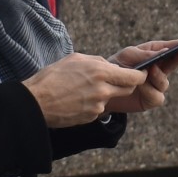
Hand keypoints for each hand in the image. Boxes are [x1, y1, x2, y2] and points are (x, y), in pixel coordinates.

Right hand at [25, 51, 146, 128]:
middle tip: (115, 80)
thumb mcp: (76, 59)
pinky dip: (93, 104)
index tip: (140, 74)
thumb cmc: (53, 77)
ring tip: (84, 89)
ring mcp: (98, 105)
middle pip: (128, 89)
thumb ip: (98, 61)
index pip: (134, 77)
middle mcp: (103, 90)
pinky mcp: (91, 117)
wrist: (36, 102)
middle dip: (125, 84)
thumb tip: (111, 66)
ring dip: (105, 94)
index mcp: (101, 72)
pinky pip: (99, 108)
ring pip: (111, 99)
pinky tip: (78, 99)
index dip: (140, 75)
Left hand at [113, 37, 177, 112]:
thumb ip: (145, 54)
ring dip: (156, 78)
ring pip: (164, 82)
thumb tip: (164, 52)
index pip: (173, 48)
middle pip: (176, 62)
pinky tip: (139, 88)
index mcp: (154, 53)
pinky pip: (157, 96)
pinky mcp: (151, 99)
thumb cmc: (116, 66)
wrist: (104, 88)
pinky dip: (148, 91)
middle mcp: (159, 68)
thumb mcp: (128, 56)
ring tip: (146, 73)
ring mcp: (156, 84)